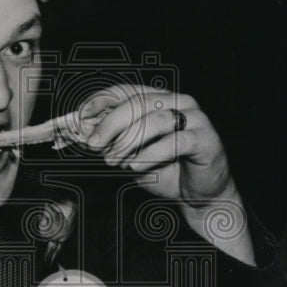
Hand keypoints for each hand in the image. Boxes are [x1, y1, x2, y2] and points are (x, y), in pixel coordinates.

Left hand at [79, 85, 254, 263]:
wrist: (198, 196)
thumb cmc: (165, 171)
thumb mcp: (130, 155)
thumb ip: (112, 142)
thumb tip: (85, 135)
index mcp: (158, 99)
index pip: (125, 90)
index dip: (100, 101)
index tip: (81, 117)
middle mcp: (178, 102)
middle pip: (138, 102)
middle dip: (111, 124)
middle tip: (94, 145)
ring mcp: (194, 118)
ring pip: (155, 119)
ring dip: (129, 141)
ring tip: (115, 162)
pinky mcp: (205, 138)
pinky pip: (174, 141)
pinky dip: (150, 154)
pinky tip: (135, 167)